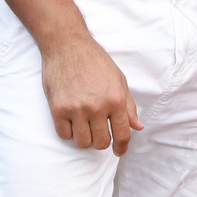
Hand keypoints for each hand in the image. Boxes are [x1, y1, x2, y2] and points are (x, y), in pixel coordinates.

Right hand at [40, 33, 142, 154]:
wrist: (67, 45)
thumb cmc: (95, 60)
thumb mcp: (118, 79)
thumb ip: (129, 105)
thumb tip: (138, 127)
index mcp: (116, 99)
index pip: (123, 134)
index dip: (122, 147)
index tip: (118, 151)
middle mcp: (97, 106)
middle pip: (101, 142)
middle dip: (102, 141)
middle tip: (98, 131)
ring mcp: (77, 109)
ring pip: (83, 142)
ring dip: (85, 138)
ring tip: (84, 125)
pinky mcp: (58, 109)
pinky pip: (65, 135)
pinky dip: (69, 131)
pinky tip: (71, 120)